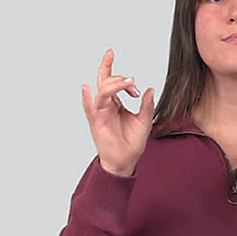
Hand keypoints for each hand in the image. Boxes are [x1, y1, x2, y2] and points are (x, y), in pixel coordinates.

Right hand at [81, 48, 154, 175]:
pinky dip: (86, 99)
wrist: (127, 160)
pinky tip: (86, 89)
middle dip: (116, 75)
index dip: (123, 78)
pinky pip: (89, 109)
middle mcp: (106, 105)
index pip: (113, 82)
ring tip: (127, 82)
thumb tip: (150, 89)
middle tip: (132, 81)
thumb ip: (147, 105)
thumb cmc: (132, 142)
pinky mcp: (97, 123)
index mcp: (116, 103)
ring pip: (102, 92)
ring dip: (114, 84)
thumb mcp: (145, 121)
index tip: (137, 89)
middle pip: (105, 82)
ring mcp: (100, 113)